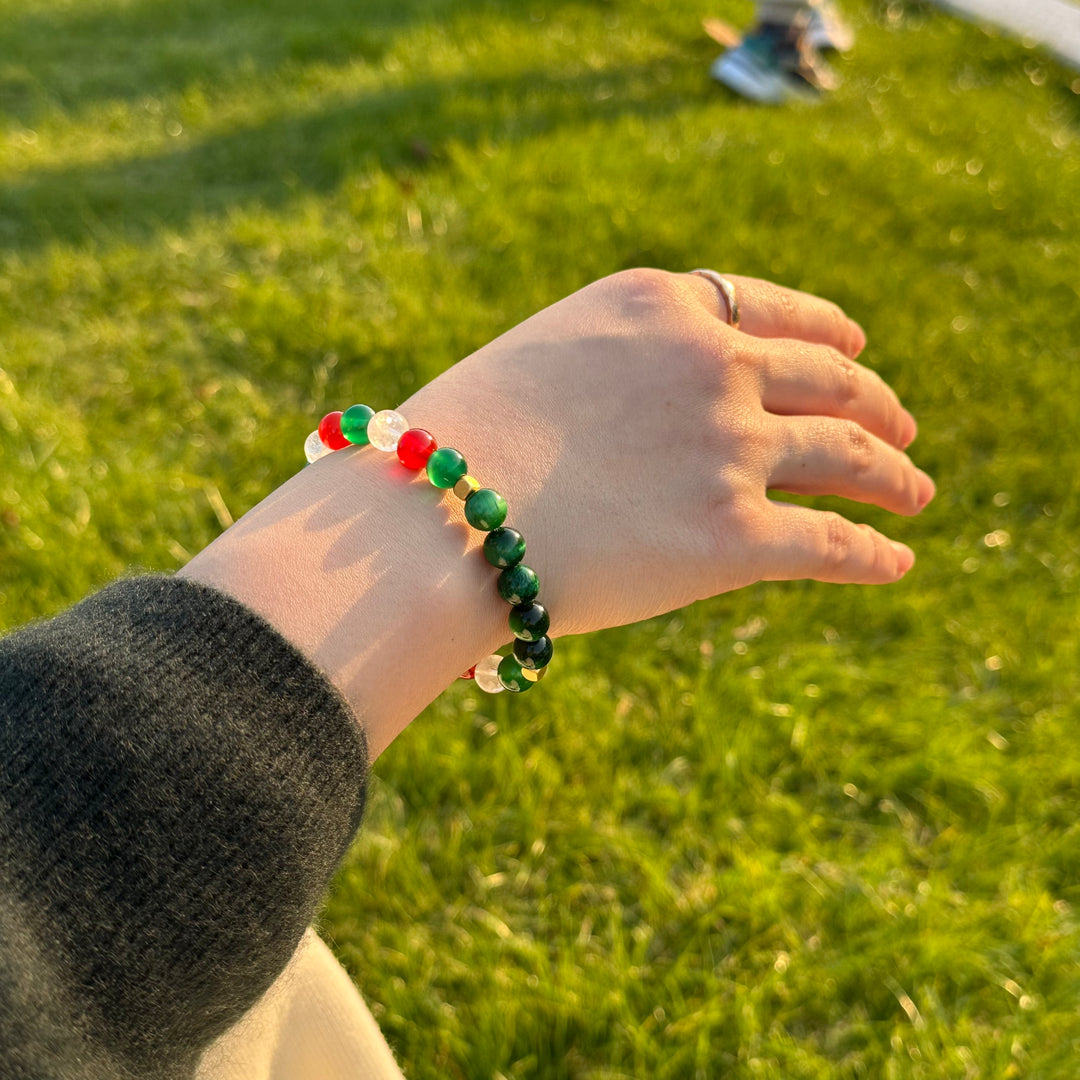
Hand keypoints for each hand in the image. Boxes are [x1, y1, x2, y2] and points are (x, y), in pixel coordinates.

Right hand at [403, 269, 932, 636]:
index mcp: (658, 307)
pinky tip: (895, 561)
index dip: (829, 332)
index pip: (774, 310)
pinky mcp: (732, 536)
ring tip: (914, 493)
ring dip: (894, 475)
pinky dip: (873, 552)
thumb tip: (645, 417)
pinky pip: (833, 544)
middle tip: (899, 428)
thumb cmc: (454, 449)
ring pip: (851, 457)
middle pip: (829, 378)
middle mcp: (710, 364)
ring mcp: (729, 449)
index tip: (856, 349)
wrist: (431, 518)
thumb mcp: (540, 364)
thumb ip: (614, 372)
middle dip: (875, 403)